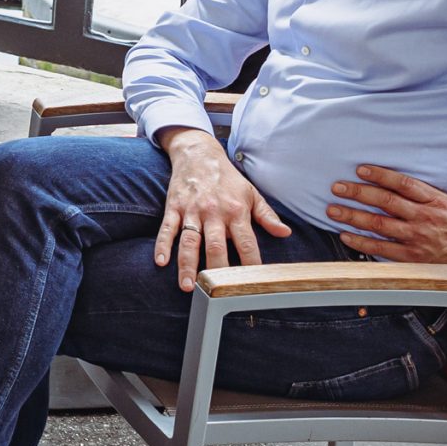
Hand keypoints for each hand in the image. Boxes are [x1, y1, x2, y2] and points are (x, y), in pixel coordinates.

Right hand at [153, 127, 292, 291]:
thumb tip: (285, 233)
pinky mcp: (174, 208)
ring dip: (187, 265)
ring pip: (190, 242)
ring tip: (188, 286)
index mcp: (236, 210)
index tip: (251, 283)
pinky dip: (162, 245)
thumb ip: (267, 215)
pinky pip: (167, 229)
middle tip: (215, 291)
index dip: (250, 264)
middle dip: (216, 269)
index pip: (246, 243)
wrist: (199, 153)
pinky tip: (161, 262)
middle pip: (216, 246)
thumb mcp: (251, 193)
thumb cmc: (227, 177)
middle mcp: (214, 212)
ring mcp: (192, 211)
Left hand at [325, 165, 446, 264]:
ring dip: (352, 216)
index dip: (381, 175)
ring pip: (378, 224)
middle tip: (336, 187)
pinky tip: (345, 236)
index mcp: (437, 202)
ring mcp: (415, 238)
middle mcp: (423, 217)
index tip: (361, 170)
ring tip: (332, 209)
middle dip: (358, 193)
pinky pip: (380, 249)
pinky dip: (361, 243)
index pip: (404, 183)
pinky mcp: (411, 257)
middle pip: (384, 201)